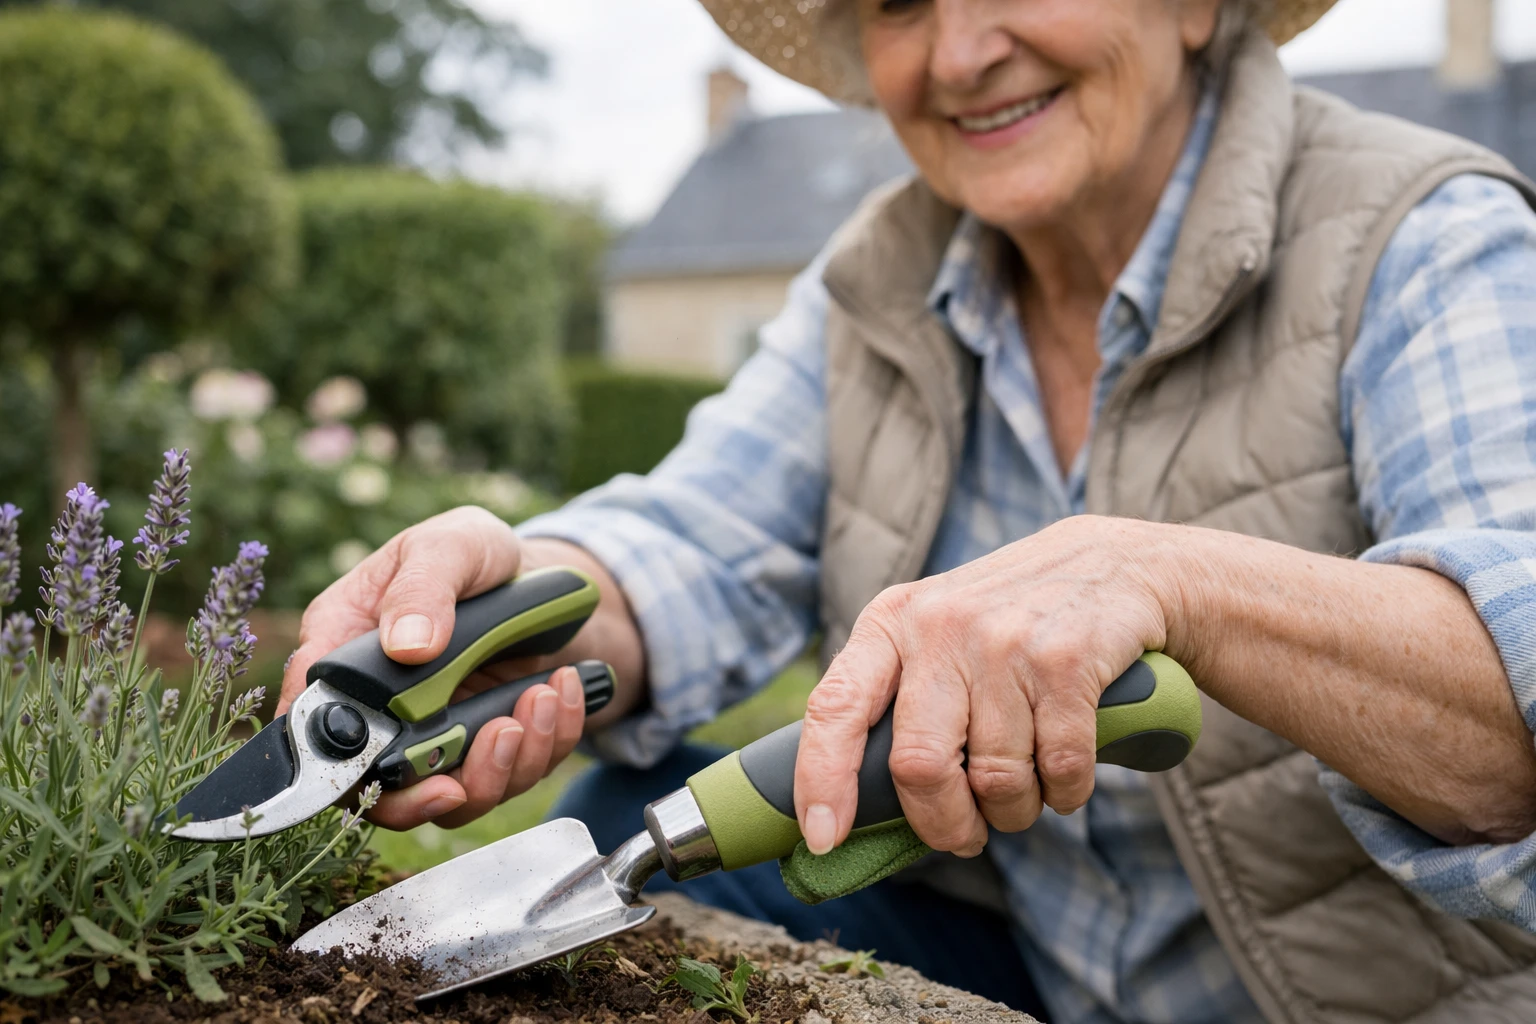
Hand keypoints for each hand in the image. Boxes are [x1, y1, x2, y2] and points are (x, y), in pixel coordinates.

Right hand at [278, 506, 635, 830]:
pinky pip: (514, 775)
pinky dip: (548, 742)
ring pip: (455, 796)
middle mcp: (380, 708)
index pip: (315, 729)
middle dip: (435, 790)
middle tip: (496, 740)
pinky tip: (563, 690)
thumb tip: (406, 646)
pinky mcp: (486, 748)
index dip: (341, 770)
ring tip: (540, 696)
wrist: (537, 571)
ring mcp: (434, 736)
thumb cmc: (474, 552)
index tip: (397, 771)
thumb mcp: (449, 546)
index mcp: (344, 650)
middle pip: (382, 792)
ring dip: (508, 761)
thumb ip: (422, 588)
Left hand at [793, 516, 1173, 856]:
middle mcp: (940, 626)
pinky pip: (1058, 770)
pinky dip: (1065, 795)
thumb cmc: (1010, 621)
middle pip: (918, 765)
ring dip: (1014, 812)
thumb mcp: (939, 630)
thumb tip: (858, 808)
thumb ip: (899, 698)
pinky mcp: (1068, 660)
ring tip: (1025, 794)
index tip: (821, 840)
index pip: (835, 707)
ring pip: (995, 779)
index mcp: (891, 622)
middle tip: (964, 837)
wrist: (1118, 563)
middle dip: (943, 824)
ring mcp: (1005, 641)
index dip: (821, 781)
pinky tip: (1065, 779)